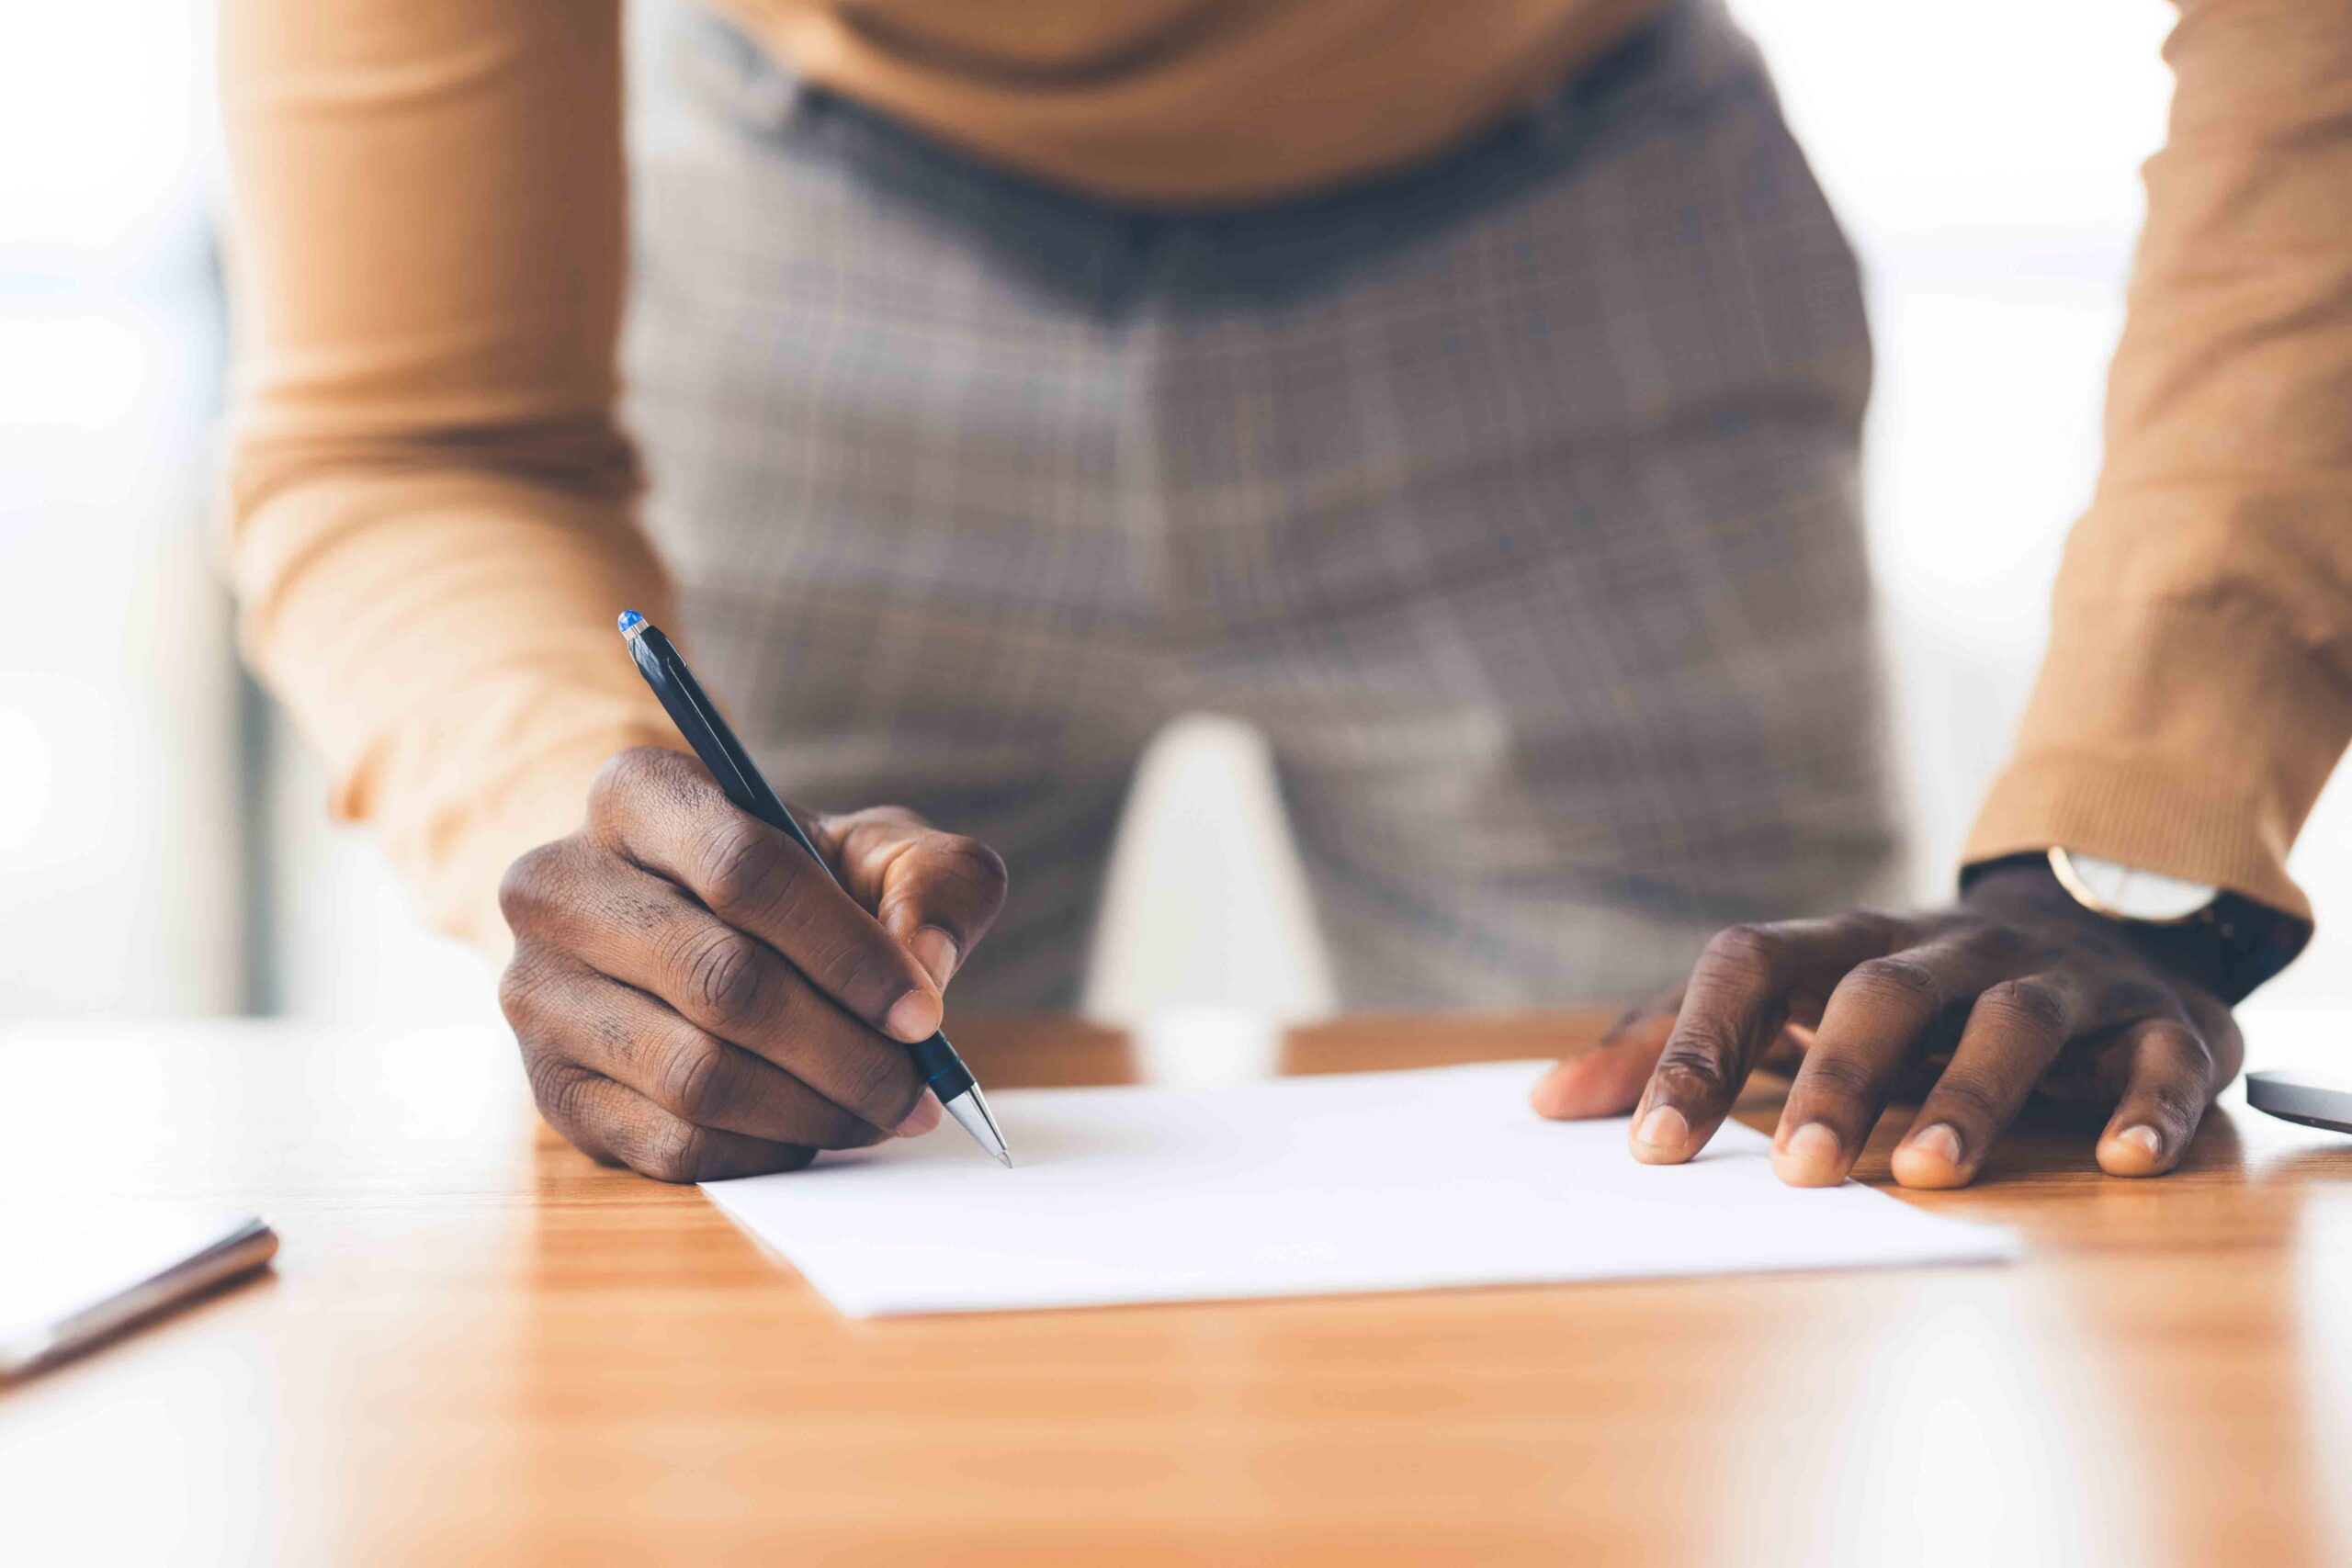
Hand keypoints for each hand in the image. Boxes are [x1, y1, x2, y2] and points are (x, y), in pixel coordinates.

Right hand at [498, 747, 1007, 1181]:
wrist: (684, 926)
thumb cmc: (793, 885)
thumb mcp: (876, 851)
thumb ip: (934, 881)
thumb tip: (927, 963)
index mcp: (637, 794)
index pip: (745, 869)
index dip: (847, 951)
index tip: (923, 1012)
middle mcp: (559, 887)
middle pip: (723, 982)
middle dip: (844, 1049)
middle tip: (918, 1087)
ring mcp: (539, 993)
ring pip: (698, 1074)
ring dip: (814, 1109)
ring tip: (880, 1111)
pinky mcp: (551, 1089)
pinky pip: (673, 1142)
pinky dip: (764, 1150)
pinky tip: (812, 1129)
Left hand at [1529, 864, 2241, 1186]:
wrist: (2099, 923)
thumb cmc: (1907, 993)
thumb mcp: (1793, 1003)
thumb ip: (1673, 1046)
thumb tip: (1548, 1103)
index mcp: (1844, 943)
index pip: (1751, 966)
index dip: (1699, 1046)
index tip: (1651, 1145)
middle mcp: (1945, 947)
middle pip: (1879, 991)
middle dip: (1836, 1078)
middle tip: (1799, 1174)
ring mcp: (2055, 977)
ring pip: (2009, 1018)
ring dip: (1971, 1095)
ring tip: (1927, 1174)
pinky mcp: (2158, 1021)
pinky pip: (2157, 1058)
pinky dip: (2143, 1105)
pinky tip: (2119, 1159)